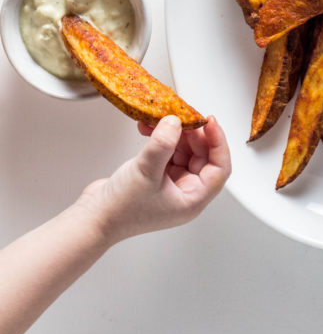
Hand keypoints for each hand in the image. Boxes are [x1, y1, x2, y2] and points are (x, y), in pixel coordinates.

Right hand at [75, 115, 230, 244]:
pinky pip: (167, 151)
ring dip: (173, 133)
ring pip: (184, 151)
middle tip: (181, 115)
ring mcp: (171, 184)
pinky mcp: (157, 176)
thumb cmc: (120, 209)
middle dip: (191, 134)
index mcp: (192, 199)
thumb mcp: (146, 171)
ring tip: (160, 119)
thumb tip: (176, 121)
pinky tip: (148, 128)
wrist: (93, 218)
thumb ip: (164, 143)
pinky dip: (160, 139)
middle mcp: (185, 192)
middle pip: (202, 156)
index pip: (219, 168)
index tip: (209, 121)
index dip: (218, 142)